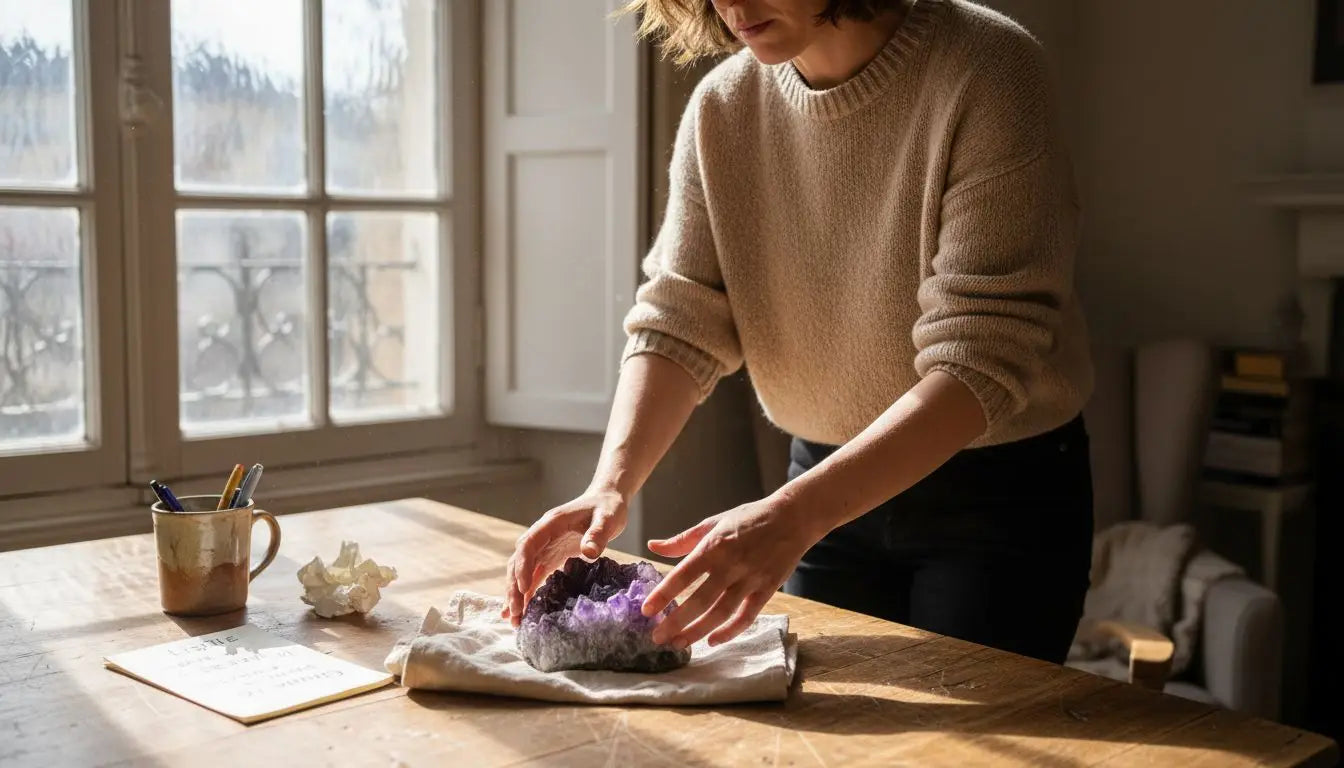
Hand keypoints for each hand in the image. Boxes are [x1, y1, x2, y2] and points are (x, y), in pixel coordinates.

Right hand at [502, 488, 627, 626]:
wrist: (607, 500)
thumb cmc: (607, 507)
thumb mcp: (607, 519)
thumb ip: (597, 534)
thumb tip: (588, 553)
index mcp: (550, 523)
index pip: (528, 545)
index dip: (522, 566)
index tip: (523, 588)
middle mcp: (542, 535)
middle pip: (519, 561)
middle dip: (514, 588)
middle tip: (515, 614)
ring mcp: (544, 546)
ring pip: (522, 571)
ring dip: (517, 594)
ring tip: (514, 620)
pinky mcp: (551, 556)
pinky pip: (534, 575)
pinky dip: (527, 592)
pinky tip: (522, 611)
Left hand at [640, 496, 818, 648]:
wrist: (792, 517)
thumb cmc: (749, 518)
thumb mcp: (713, 522)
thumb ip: (682, 539)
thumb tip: (653, 547)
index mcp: (713, 546)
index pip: (683, 574)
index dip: (663, 594)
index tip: (646, 611)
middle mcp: (730, 565)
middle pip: (699, 600)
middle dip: (676, 621)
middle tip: (657, 637)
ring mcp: (750, 579)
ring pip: (721, 612)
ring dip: (698, 631)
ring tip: (678, 643)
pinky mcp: (767, 589)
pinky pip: (747, 616)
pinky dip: (730, 631)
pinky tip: (712, 641)